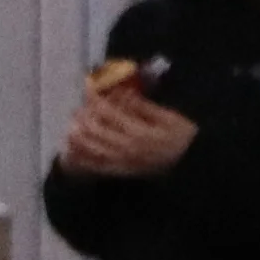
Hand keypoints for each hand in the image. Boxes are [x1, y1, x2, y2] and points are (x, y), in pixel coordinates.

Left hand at [62, 68, 195, 178]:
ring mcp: (120, 161)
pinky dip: (79, 158)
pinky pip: (93, 166)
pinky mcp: (118, 172)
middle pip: (95, 131)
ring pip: (90, 148)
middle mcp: (126, 148)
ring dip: (77, 136)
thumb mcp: (169, 117)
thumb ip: (143, 107)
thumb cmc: (182, 137)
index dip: (96, 100)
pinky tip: (70, 150)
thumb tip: (122, 92)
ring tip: (71, 125)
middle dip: (83, 117)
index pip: (110, 113)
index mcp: (140, 132)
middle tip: (78, 108)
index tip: (88, 88)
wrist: (190, 164)